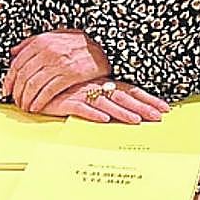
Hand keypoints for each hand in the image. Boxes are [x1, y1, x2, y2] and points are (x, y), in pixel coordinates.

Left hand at [1, 29, 110, 112]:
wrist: (102, 47)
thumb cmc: (76, 43)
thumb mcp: (53, 36)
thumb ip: (32, 42)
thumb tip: (13, 52)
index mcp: (41, 41)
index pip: (18, 63)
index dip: (9, 79)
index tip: (6, 90)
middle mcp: (48, 51)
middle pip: (24, 76)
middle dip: (17, 92)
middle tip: (16, 102)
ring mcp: (59, 63)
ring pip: (34, 85)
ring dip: (27, 99)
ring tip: (25, 107)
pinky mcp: (70, 75)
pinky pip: (49, 91)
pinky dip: (40, 101)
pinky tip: (36, 108)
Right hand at [38, 79, 169, 123]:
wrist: (35, 79)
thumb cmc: (63, 85)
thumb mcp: (85, 88)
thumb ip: (102, 95)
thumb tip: (118, 108)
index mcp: (102, 84)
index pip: (130, 91)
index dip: (147, 99)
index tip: (164, 108)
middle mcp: (95, 87)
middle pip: (123, 97)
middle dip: (142, 107)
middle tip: (159, 117)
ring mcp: (81, 93)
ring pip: (106, 102)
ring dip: (121, 112)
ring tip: (136, 121)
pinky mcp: (65, 100)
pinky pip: (81, 107)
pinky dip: (92, 113)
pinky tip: (103, 119)